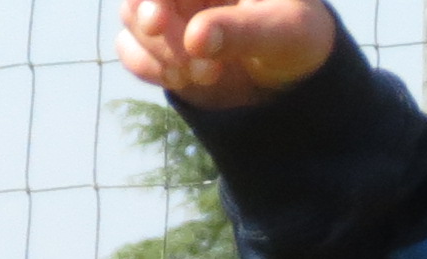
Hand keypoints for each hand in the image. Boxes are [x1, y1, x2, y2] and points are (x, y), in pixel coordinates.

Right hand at [116, 0, 339, 106]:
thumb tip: (197, 39)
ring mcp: (169, 10)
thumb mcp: (285, 32)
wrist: (293, 74)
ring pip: (131, 18)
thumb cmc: (297, 37)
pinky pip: (130, 50)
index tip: (155, 23)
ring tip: (206, 74)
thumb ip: (244, 31)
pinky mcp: (159, 44)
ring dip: (158, 52)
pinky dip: (150, 68)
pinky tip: (183, 79)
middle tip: (200, 67)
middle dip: (158, 30)